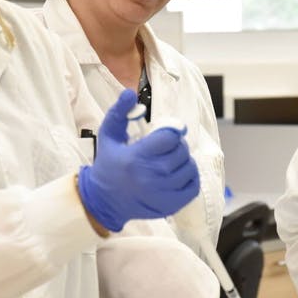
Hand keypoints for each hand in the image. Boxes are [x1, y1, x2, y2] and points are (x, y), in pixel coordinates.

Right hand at [78, 89, 199, 231]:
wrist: (104, 201)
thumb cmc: (108, 165)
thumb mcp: (108, 135)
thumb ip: (119, 112)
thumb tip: (130, 93)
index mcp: (136, 158)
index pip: (170, 138)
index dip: (172, 131)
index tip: (166, 133)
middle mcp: (151, 177)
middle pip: (182, 151)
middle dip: (178, 144)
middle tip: (168, 145)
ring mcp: (162, 193)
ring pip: (189, 167)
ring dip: (184, 160)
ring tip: (171, 159)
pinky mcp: (170, 205)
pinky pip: (193, 185)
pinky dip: (190, 176)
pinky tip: (178, 173)